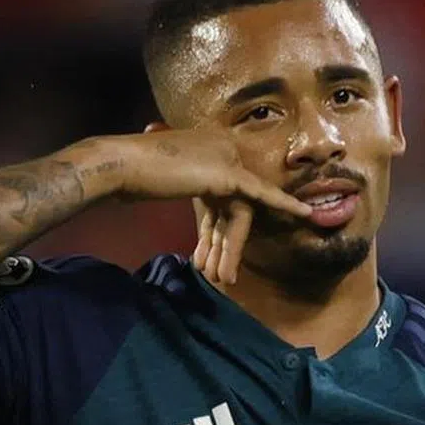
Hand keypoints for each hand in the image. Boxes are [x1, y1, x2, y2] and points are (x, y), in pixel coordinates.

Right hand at [109, 130, 309, 283]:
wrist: (120, 166)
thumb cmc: (127, 174)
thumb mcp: (159, 180)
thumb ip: (180, 184)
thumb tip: (187, 198)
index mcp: (205, 146)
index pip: (219, 195)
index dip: (213, 231)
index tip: (206, 255)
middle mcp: (221, 146)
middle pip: (231, 204)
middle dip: (222, 243)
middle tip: (216, 273)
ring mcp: (227, 157)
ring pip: (239, 211)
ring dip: (230, 247)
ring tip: (222, 277)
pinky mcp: (229, 173)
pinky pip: (261, 195)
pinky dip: (284, 205)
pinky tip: (304, 215)